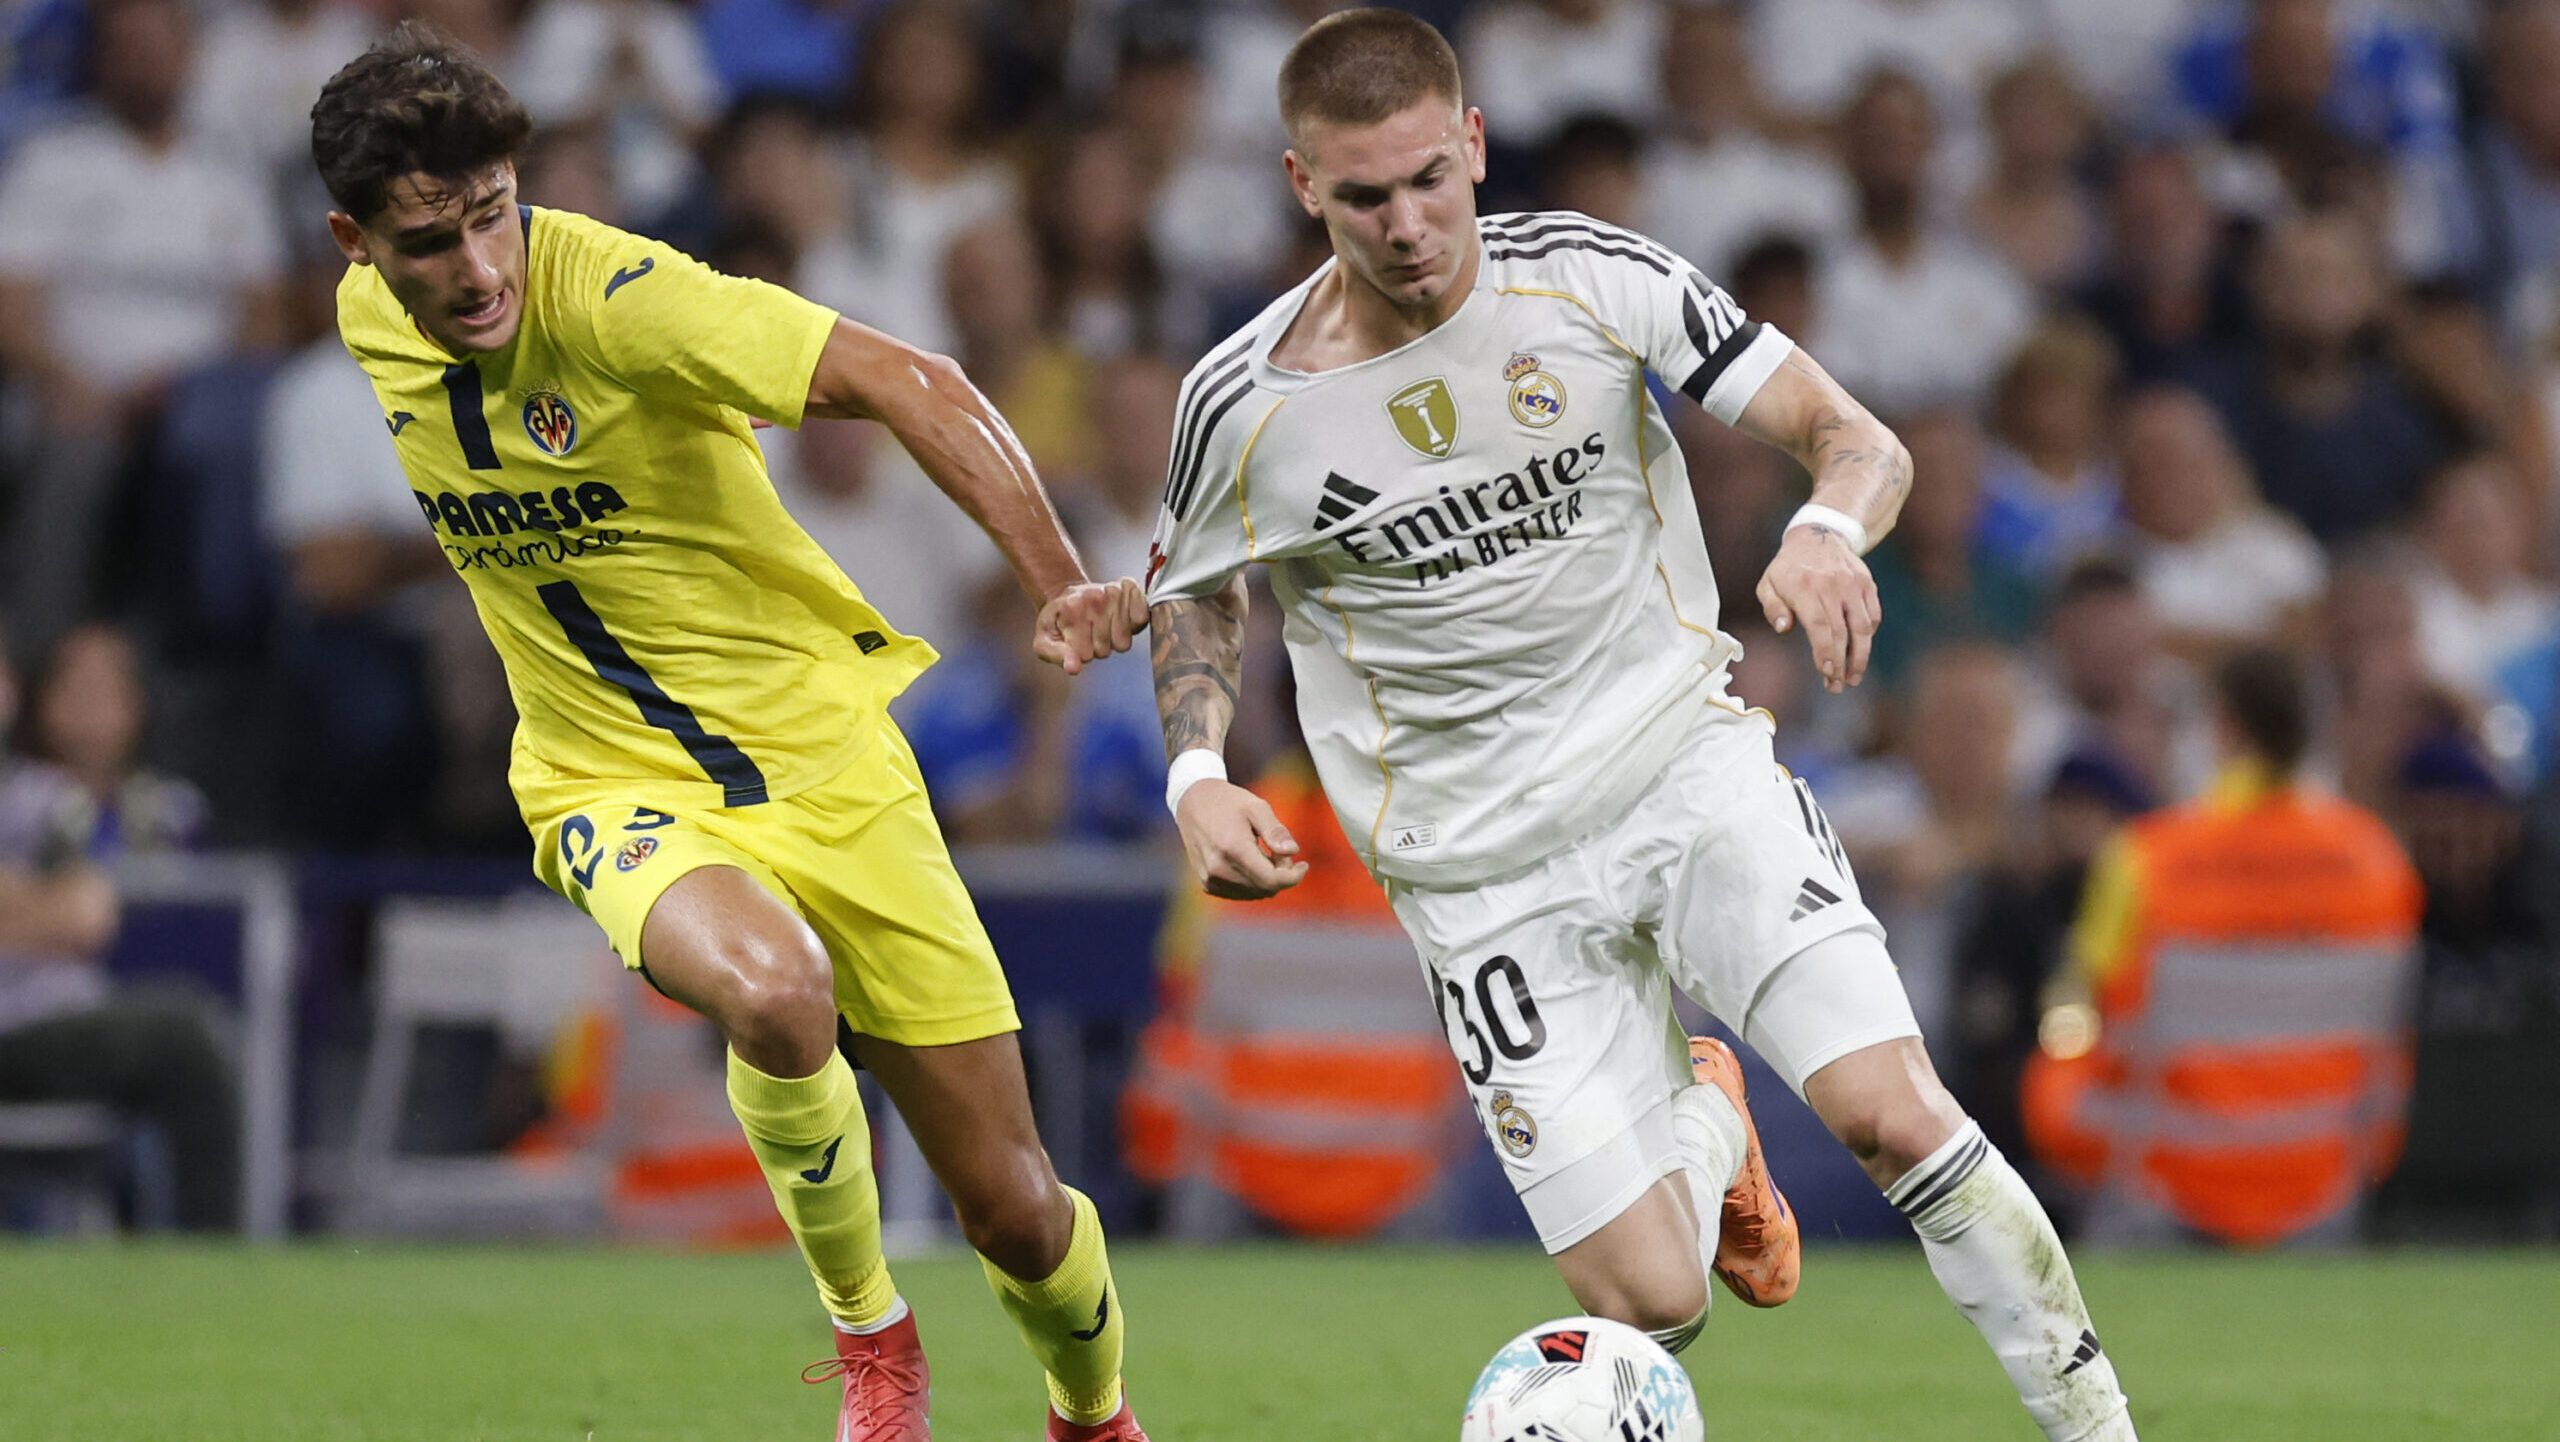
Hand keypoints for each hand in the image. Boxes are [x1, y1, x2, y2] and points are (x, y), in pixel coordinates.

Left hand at [1034, 578, 1149, 673]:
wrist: (1068, 596)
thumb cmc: (1057, 622)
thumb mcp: (1044, 640)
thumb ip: (1056, 655)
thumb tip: (1074, 668)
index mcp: (1071, 609)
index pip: (1086, 655)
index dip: (1081, 653)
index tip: (1074, 639)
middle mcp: (1094, 598)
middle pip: (1106, 649)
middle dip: (1097, 646)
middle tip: (1089, 631)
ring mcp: (1114, 592)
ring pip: (1124, 642)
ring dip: (1114, 639)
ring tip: (1103, 624)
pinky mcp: (1130, 588)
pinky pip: (1141, 620)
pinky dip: (1133, 624)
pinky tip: (1121, 617)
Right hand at [1174, 780, 1307, 899]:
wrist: (1192, 802)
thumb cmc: (1228, 802)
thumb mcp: (1256, 807)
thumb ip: (1276, 830)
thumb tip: (1292, 851)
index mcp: (1233, 849)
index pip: (1271, 880)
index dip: (1293, 877)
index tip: (1304, 865)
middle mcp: (1219, 869)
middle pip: (1265, 888)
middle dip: (1280, 874)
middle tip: (1279, 850)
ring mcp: (1211, 879)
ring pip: (1254, 894)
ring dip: (1266, 879)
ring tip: (1263, 853)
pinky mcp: (1207, 884)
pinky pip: (1240, 893)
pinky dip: (1252, 883)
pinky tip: (1250, 862)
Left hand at [1755, 524, 1880, 692]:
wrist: (1819, 534)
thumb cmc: (1789, 568)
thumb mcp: (1769, 583)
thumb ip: (1773, 607)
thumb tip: (1783, 628)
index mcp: (1805, 587)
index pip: (1820, 626)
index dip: (1825, 652)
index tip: (1828, 672)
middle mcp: (1832, 586)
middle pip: (1842, 632)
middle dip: (1842, 663)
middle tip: (1838, 685)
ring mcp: (1853, 585)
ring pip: (1863, 626)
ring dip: (1860, 656)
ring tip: (1854, 676)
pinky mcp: (1867, 585)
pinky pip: (1872, 615)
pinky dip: (1868, 636)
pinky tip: (1860, 650)